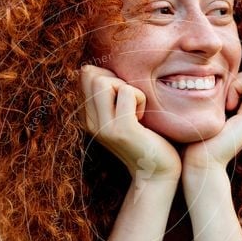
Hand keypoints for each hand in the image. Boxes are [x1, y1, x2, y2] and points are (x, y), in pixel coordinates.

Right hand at [78, 64, 181, 182]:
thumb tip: (101, 66)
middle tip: (130, 101)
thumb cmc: (146, 140)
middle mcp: (91, 122)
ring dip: (127, 87)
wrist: (156, 173)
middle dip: (116, 78)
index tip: (123, 96)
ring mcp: (104, 127)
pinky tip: (143, 118)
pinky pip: (128, 92)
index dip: (108, 75)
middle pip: (91, 74)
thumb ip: (112, 94)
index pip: (85, 75)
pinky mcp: (122, 130)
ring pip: (104, 81)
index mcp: (89, 117)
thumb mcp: (123, 115)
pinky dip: (141, 98)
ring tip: (135, 109)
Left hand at [182, 70, 241, 174]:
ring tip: (224, 105)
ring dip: (237, 83)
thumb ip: (216, 98)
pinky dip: (237, 86)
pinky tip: (226, 107)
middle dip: (239, 80)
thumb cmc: (196, 140)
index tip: (220, 101)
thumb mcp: (207, 114)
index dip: (236, 81)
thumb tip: (210, 78)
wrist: (201, 163)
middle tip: (223, 101)